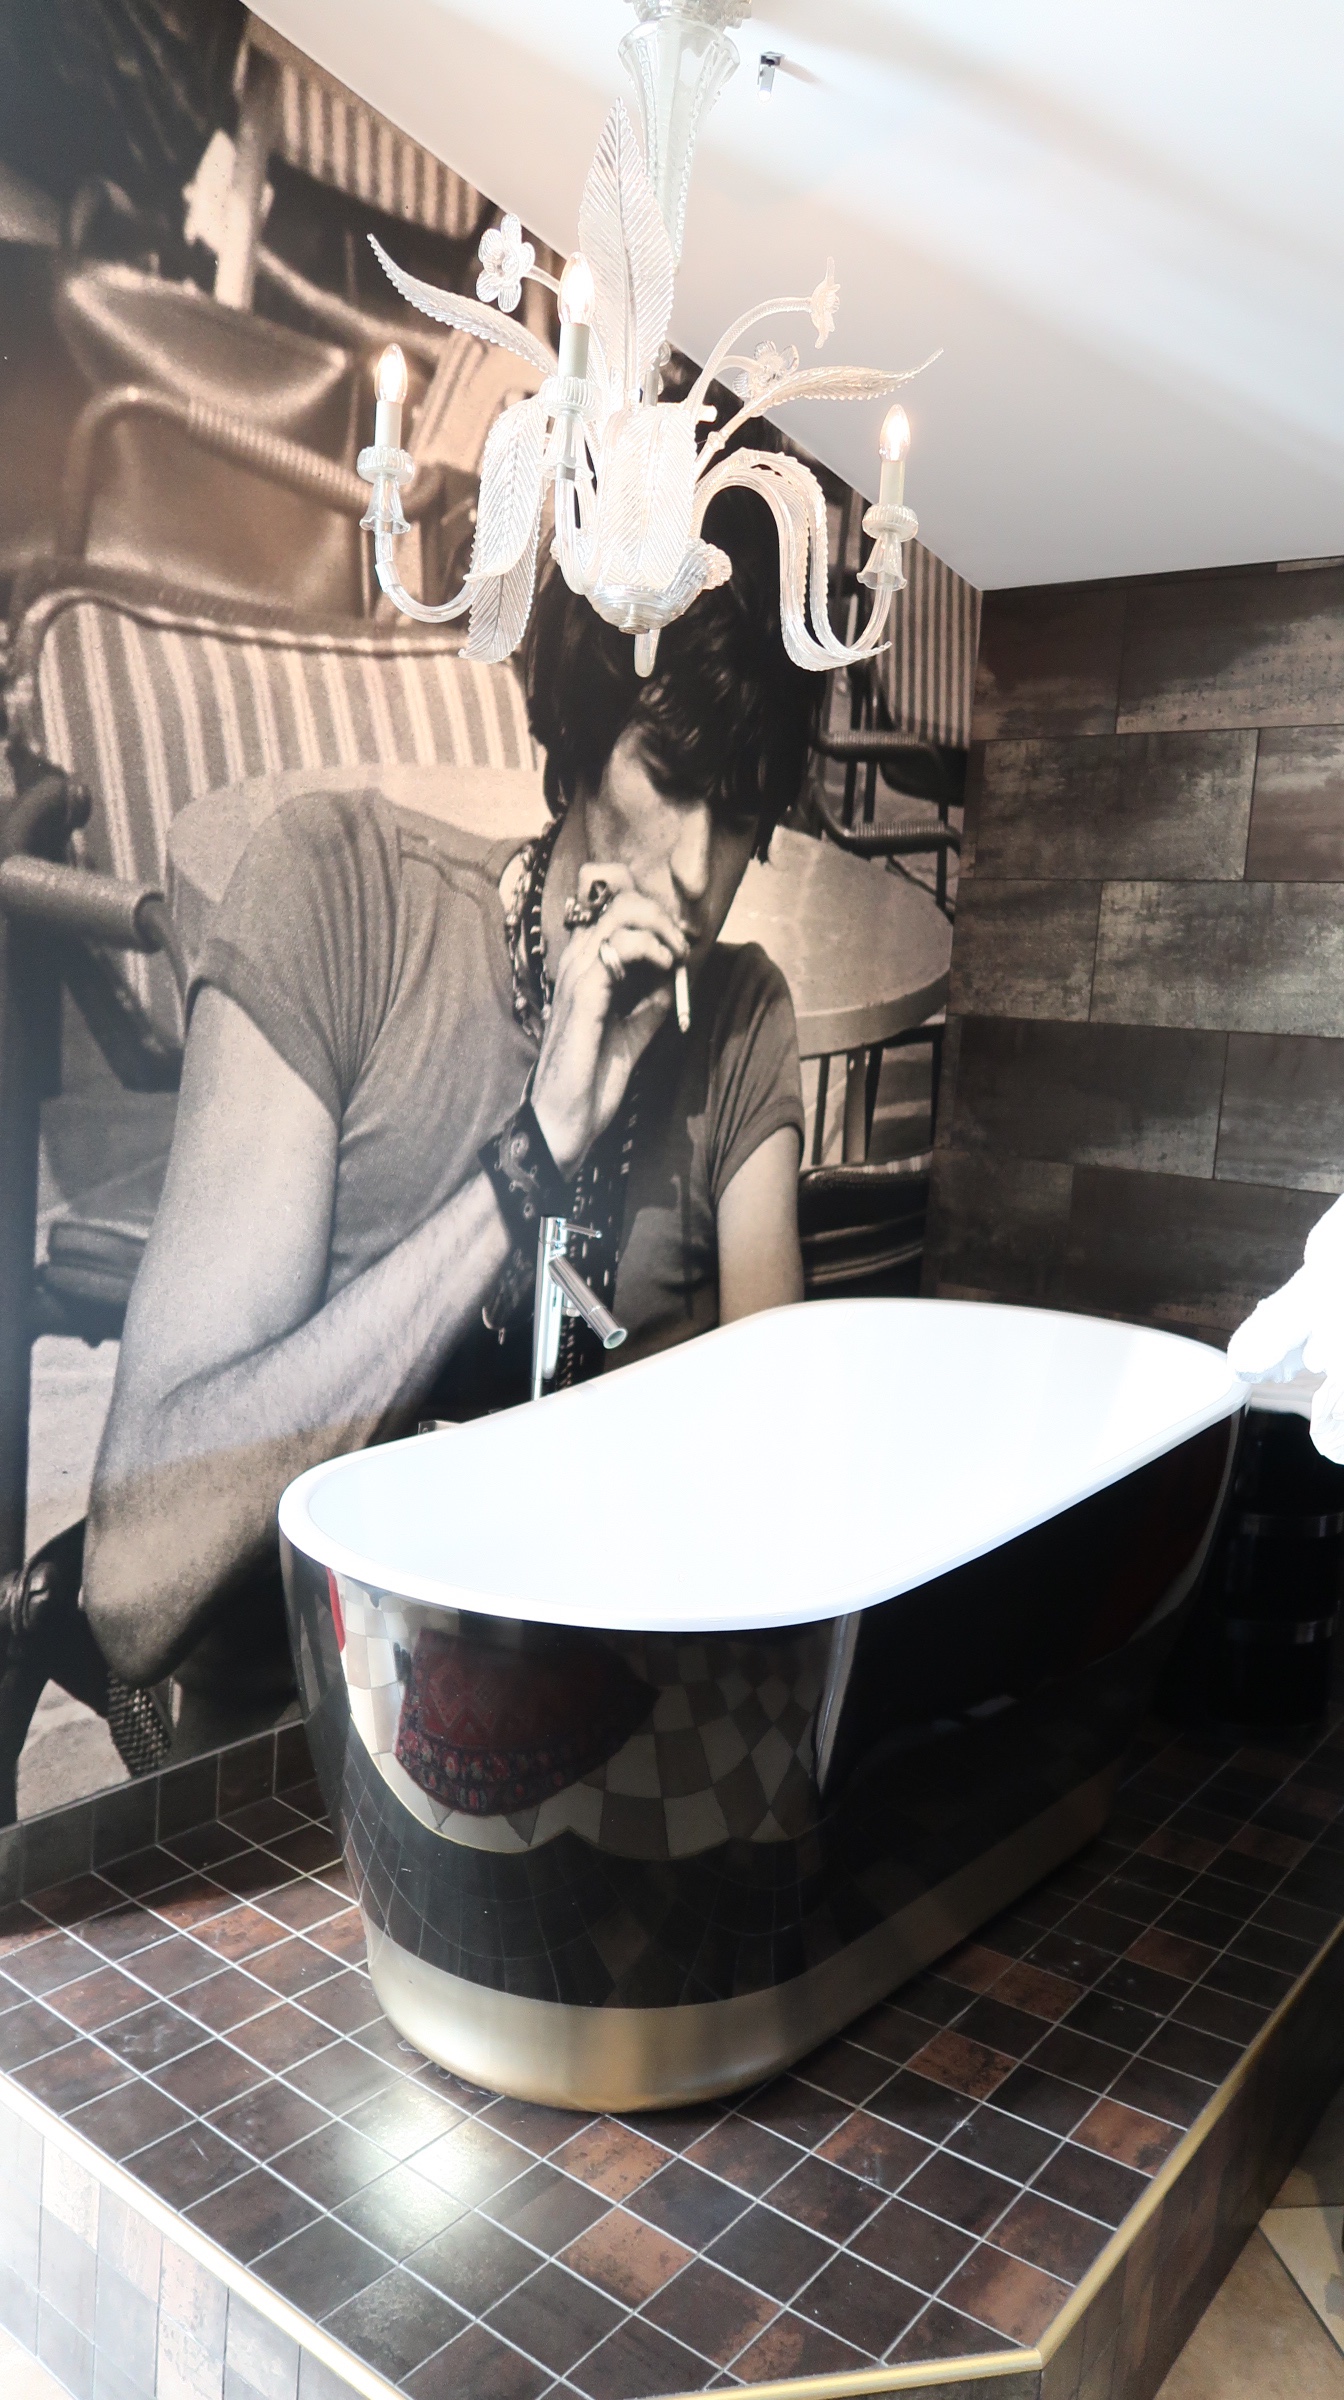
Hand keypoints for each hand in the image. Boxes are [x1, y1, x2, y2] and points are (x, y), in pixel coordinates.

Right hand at [531, 863, 685, 1176]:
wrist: (566, 1118)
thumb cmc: (591, 1080)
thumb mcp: (632, 1034)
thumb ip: (651, 1004)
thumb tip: (676, 979)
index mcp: (584, 969)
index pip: (610, 907)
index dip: (647, 908)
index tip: (677, 938)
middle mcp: (575, 963)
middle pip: (618, 899)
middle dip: (661, 914)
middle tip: (683, 945)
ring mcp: (576, 975)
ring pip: (620, 912)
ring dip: (661, 927)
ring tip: (677, 956)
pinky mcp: (583, 994)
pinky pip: (619, 946)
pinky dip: (651, 948)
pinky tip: (668, 967)